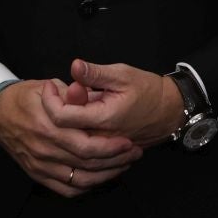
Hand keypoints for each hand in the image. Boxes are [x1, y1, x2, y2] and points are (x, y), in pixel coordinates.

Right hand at [0, 78, 143, 196]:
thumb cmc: (24, 97)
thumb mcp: (47, 87)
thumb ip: (70, 93)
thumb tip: (88, 90)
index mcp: (49, 127)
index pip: (87, 144)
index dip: (111, 146)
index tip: (129, 141)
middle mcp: (45, 149)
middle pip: (88, 163)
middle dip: (116, 161)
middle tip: (134, 154)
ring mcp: (40, 165)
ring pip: (81, 180)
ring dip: (106, 175)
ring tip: (124, 166)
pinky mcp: (37, 173)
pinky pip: (66, 189)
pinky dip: (86, 187)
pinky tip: (101, 177)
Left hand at [50, 59, 185, 144]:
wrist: (168, 112)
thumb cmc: (147, 90)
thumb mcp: (122, 75)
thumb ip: (95, 74)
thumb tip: (74, 66)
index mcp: (102, 118)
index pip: (60, 116)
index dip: (49, 99)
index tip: (50, 84)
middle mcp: (99, 139)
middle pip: (60, 132)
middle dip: (51, 111)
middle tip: (53, 92)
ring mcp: (102, 148)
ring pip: (68, 141)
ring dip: (60, 122)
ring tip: (63, 102)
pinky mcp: (105, 150)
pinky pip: (80, 147)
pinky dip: (70, 132)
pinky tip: (72, 116)